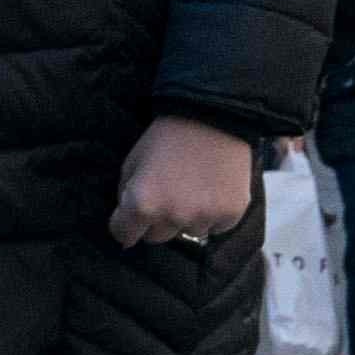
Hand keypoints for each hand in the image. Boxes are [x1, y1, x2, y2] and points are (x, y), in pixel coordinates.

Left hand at [108, 116, 260, 248]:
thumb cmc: (167, 137)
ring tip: (195, 187)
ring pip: (188, 232)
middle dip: (157, 220)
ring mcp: (204, 217)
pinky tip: (214, 189)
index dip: (126, 223)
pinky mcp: (231, 214)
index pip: (123, 235)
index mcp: (142, 204)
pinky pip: (216, 227)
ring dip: (188, 216)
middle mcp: (172, 216)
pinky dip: (214, 213)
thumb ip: (126, 196)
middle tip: (168, 192)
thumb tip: (128, 223)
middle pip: (157, 237)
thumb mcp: (132, 162)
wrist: (214, 117)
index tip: (133, 214)